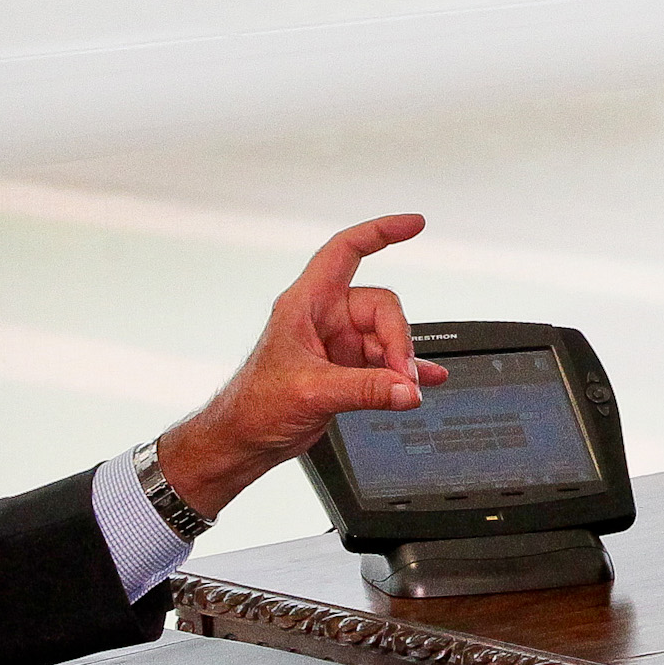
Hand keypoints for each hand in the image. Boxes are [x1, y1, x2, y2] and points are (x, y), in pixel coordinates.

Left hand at [156, 214, 446, 518]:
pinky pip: (385, 364)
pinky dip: (404, 373)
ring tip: (404, 391)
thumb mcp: (312, 392)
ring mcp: (337, 344)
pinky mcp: (346, 369)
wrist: (244, 439)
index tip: (413, 225)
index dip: (380, 231)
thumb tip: (406, 388)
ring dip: (400, 364)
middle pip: (381, 307)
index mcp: (306, 304)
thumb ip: (366, 390)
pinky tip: (419, 385)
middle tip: (401, 376)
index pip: (346, 250)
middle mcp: (324, 318)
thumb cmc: (255, 405)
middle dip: (398, 341)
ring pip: (386, 338)